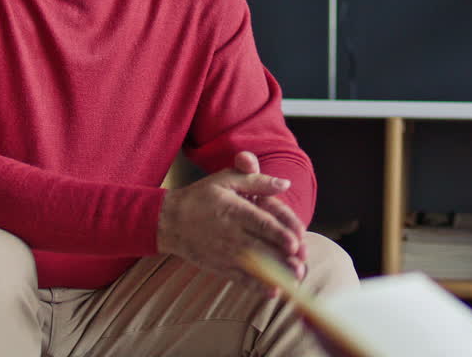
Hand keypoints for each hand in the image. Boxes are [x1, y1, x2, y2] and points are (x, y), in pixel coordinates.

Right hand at [157, 153, 302, 287]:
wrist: (170, 221)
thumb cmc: (201, 197)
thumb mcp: (226, 180)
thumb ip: (256, 181)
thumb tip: (285, 183)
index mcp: (234, 210)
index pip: (261, 224)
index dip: (279, 234)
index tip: (295, 243)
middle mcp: (231, 234)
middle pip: (261, 247)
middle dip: (282, 257)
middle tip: (301, 263)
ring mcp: (225, 253)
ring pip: (253, 266)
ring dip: (275, 274)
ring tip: (294, 278)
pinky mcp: (220, 266)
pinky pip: (240, 279)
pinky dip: (257, 287)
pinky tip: (274, 291)